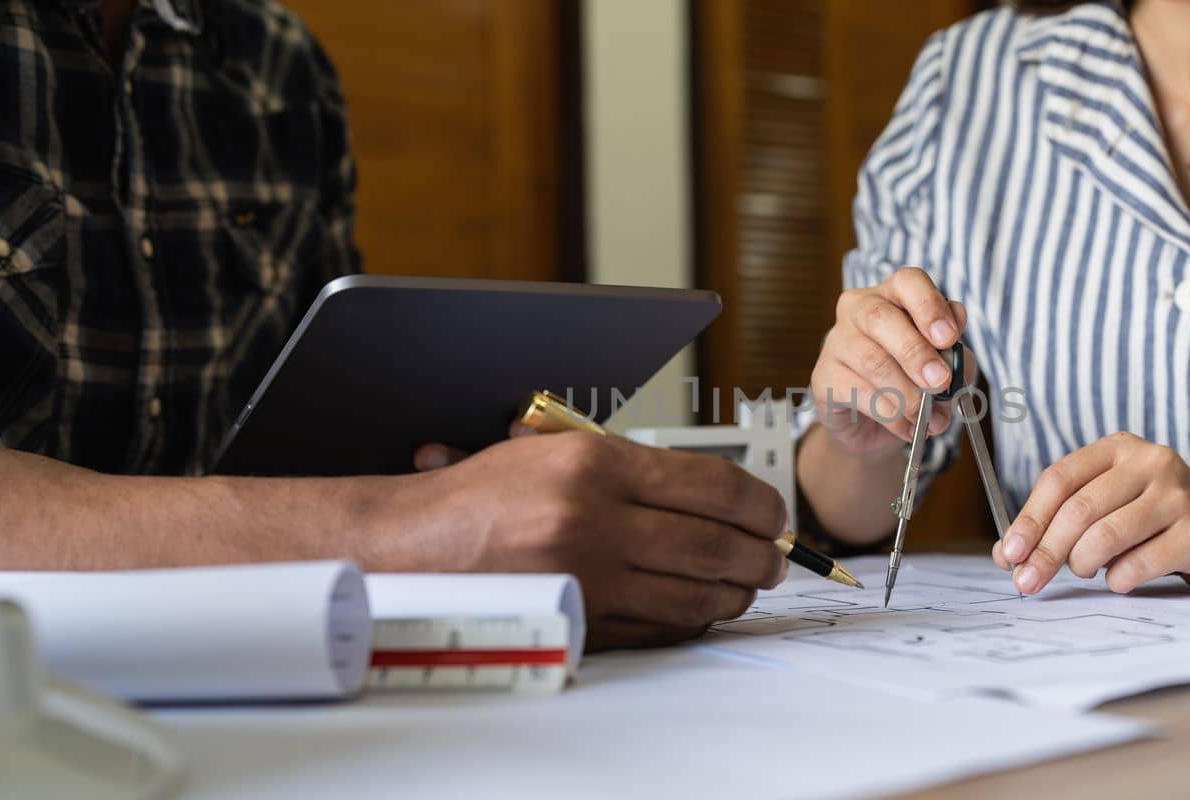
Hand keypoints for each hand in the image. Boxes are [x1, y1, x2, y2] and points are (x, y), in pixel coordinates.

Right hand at [393, 432, 788, 650]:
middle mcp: (595, 519)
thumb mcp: (556, 449)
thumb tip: (717, 493)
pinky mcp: (579, 621)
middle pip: (715, 543)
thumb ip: (633, 467)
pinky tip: (704, 608)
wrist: (413, 543)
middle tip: (777, 558)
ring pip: (696, 592)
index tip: (775, 515)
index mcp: (595, 464)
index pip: (713, 485)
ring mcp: (587, 576)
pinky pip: (661, 627)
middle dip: (762, 555)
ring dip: (736, 592)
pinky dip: (695, 620)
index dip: (760, 505)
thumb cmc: (486, 494)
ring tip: (748, 585)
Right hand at [810, 267, 977, 459]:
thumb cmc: (915, 382)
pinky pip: (858, 393)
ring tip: (930, 419)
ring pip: (872, 361)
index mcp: (893, 296)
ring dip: (908, 395)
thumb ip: (954, 349)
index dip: (929, 306)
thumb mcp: (947, 365)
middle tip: (941, 382)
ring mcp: (836, 341)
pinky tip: (908, 427)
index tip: (949, 337)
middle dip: (915, 352)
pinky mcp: (823, 376)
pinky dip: (891, 415)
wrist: (879, 426)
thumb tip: (955, 331)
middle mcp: (859, 309)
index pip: (907, 282)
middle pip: (880, 317)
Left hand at [992, 432, 1189, 593]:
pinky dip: (1118, 579)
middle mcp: (1150, 461)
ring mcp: (1178, 493)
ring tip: (1086, 572)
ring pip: (1105, 535)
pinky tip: (1122, 579)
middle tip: (1028, 583)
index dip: (1029, 519)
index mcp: (1119, 448)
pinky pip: (1138, 563)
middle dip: (1046, 551)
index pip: (1059, 479)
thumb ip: (1062, 522)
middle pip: (1078, 509)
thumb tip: (1008, 555)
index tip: (1008, 554)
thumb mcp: (1111, 507)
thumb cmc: (1158, 524)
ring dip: (1083, 564)